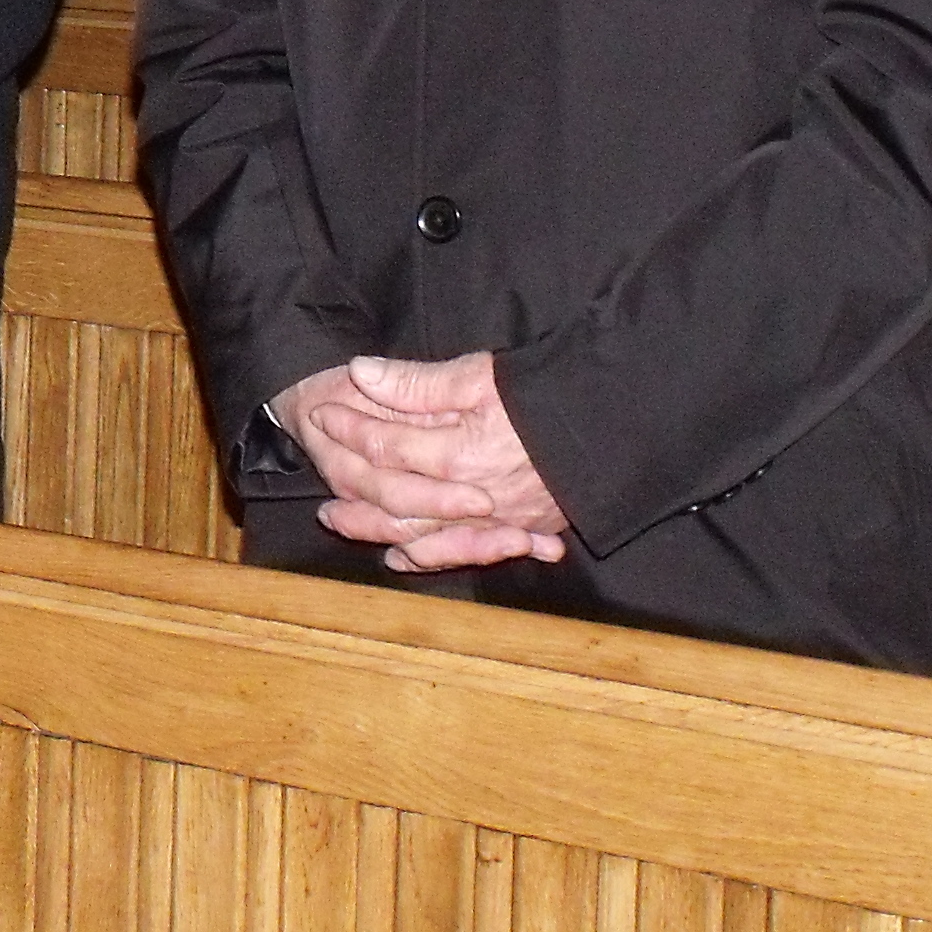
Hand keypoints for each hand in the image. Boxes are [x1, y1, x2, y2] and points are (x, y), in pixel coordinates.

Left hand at [274, 351, 566, 573]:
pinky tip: (406, 557)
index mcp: (457, 454)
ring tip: (346, 525)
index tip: (323, 414)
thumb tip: (360, 373)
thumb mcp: (480, 375)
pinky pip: (464, 552)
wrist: (611, 428)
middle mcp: (470, 497)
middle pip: (395, 502)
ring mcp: (495, 521)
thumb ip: (417, 383)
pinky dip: (432, 557)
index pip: (386, 446)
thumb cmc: (544, 395)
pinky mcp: (520, 530)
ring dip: (379, 532)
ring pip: (423, 536)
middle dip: (353, 494)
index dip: (350, 429)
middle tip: (319, 498)